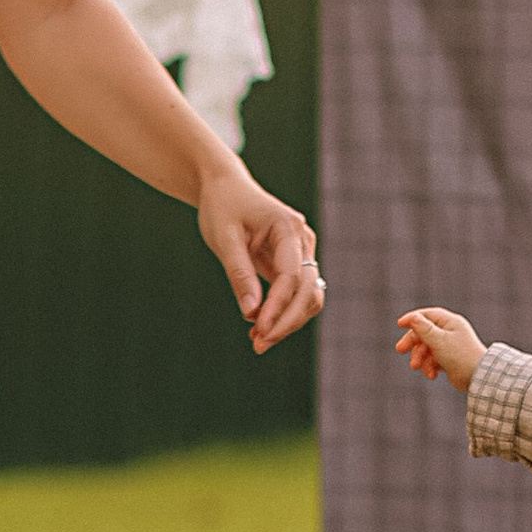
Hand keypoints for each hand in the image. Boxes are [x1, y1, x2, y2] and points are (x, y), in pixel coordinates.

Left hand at [200, 166, 324, 351]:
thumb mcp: (223, 238)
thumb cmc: (222, 207)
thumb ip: (239, 274)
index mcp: (288, 228)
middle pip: (308, 290)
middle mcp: (303, 239)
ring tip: (258, 340)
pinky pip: (296, 293)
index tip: (259, 330)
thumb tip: (250, 313)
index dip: (277, 307)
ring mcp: (302, 251)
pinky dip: (283, 312)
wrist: (225, 186)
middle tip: (258, 345)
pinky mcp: (293, 262)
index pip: (291, 276)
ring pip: (308, 296)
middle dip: (286, 321)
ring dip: (288, 321)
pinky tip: (261, 326)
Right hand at [396, 306, 485, 389]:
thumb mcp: (439, 340)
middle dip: (413, 342)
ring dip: (420, 358)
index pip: (428, 315)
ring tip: (417, 367)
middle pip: (425, 332)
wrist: (478, 377)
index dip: (413, 318)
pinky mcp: (449, 360)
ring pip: (427, 348)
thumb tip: (413, 317)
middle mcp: (450, 332)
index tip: (400, 324)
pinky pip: (433, 360)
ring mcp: (450, 346)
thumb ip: (424, 329)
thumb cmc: (460, 356)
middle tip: (400, 350)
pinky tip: (432, 374)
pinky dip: (429, 366)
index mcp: (451, 322)